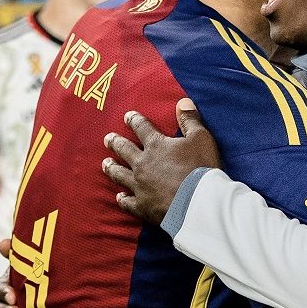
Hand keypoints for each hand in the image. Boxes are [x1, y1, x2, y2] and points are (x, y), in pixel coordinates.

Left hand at [102, 98, 220, 225]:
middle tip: (107, 138)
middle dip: (115, 142)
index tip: (127, 116)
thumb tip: (182, 102)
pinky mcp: (142, 206)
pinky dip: (122, 198)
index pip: (141, 128)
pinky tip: (119, 196)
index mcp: (156, 145)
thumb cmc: (201, 168)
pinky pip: (127, 201)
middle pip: (124, 150)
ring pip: (119, 175)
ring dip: (111, 167)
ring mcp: (140, 186)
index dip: (133, 120)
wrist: (198, 202)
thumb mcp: (201, 138)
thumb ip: (190, 120)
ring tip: (105, 163)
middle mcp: (142, 164)